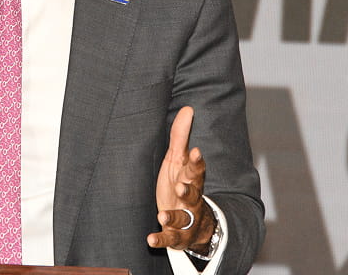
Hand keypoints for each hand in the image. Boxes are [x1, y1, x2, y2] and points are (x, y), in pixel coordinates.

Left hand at [147, 106, 214, 253]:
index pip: (197, 170)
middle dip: (188, 190)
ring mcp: (186, 219)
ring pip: (183, 218)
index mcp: (191, 179)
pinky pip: (169, 238)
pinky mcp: (176, 235)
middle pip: (194, 194)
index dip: (196, 162)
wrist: (193, 223)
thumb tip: (188, 108)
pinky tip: (150, 239)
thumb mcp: (178, 160)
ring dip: (174, 216)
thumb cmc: (181, 183)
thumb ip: (180, 137)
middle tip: (181, 186)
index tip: (195, 152)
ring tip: (162, 215)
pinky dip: (160, 239)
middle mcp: (192, 200)